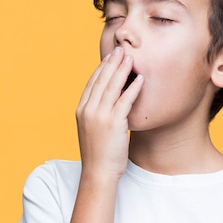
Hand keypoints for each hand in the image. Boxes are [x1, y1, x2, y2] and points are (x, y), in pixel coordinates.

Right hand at [76, 47, 142, 179]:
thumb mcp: (93, 130)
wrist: (98, 173)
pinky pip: (124, 101)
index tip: (110, 57)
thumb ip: (98, 114)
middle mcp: (88, 110)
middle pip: (101, 80)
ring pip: (112, 87)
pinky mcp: (113, 123)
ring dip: (122, 70)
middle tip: (121, 49)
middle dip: (111, 63)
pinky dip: (133, 88)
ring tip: (131, 57)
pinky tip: (141, 79)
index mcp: (82, 110)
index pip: (92, 83)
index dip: (102, 68)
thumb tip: (110, 103)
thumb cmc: (98, 154)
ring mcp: (99, 116)